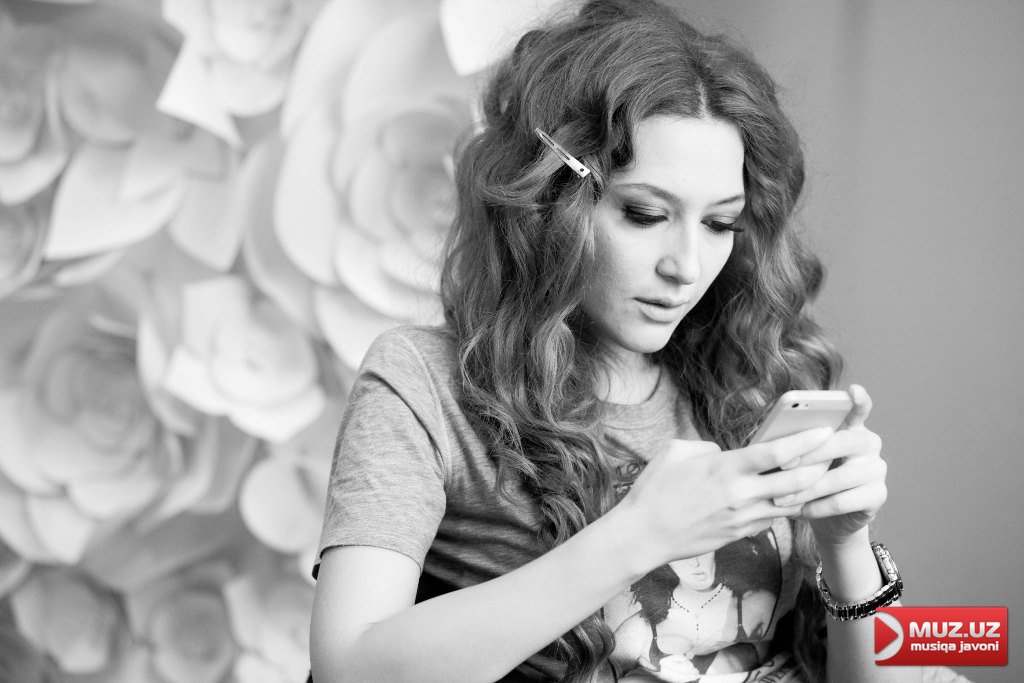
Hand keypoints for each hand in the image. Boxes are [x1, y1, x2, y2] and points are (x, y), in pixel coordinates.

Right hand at [615, 427, 835, 568]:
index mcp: (725, 469)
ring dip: (807, 490)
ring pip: (789, 504)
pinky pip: (770, 518)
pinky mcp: (740, 534)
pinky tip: (789, 497)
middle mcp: (740, 495)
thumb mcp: (676, 452)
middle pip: (795, 481)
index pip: (775, 453)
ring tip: (820, 475)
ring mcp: (742, 518)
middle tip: (832, 455)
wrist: (643, 535)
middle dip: (818, 467)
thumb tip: (725, 452)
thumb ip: (707, 446)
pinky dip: (783, 506)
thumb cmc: (654, 490)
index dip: (804, 442)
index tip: (823, 432)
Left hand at [771, 385, 886, 545]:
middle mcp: (869, 443)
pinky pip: (843, 501)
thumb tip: (771, 441)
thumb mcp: (800, 458)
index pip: (858, 408)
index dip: (859, 400)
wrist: (828, 516)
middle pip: (842, 442)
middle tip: (781, 466)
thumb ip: (795, 443)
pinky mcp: (879, 495)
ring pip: (839, 477)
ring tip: (781, 499)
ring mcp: (878, 468)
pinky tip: (801, 511)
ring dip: (806, 489)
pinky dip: (817, 507)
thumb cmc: (808, 477)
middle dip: (809, 454)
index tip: (853, 390)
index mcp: (851, 426)